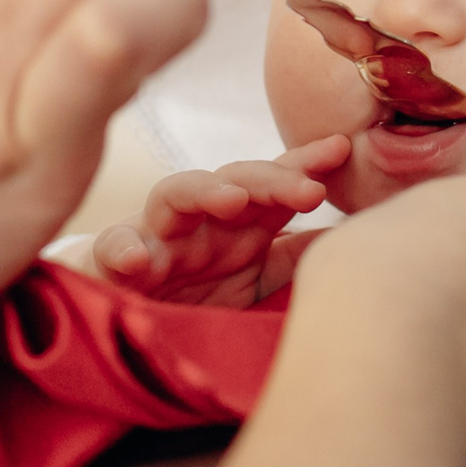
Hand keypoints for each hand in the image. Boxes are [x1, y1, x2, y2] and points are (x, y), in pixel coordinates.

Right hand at [90, 135, 349, 304]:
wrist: (122, 317)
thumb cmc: (191, 291)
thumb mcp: (251, 281)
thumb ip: (293, 258)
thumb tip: (354, 240)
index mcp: (237, 222)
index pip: (275, 183)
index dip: (306, 164)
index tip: (341, 149)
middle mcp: (200, 218)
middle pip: (235, 178)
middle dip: (272, 178)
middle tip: (310, 190)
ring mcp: (155, 234)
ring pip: (174, 192)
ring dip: (205, 190)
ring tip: (233, 200)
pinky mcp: (112, 260)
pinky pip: (111, 247)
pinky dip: (122, 248)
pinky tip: (138, 259)